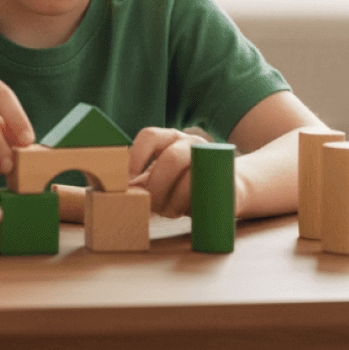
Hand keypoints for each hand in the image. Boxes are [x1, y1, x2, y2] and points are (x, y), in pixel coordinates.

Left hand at [130, 127, 244, 217]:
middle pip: (171, 158)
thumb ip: (141, 183)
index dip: (136, 156)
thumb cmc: (182, 184)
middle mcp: (191, 143)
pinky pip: (210, 194)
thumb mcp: (160, 178)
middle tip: (151, 204)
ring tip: (170, 212)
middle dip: (157, 186)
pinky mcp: (229, 180)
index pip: (149, 136)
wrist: (227, 189)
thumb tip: (119, 194)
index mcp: (170, 138)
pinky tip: (189, 213)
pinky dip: (195, 207)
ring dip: (175, 201)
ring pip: (191, 178)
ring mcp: (212, 160)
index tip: (128, 181)